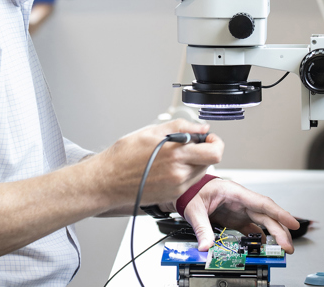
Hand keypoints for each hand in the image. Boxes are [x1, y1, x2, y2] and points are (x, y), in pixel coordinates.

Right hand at [94, 119, 223, 208]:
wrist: (108, 180)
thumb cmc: (124, 155)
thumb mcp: (153, 131)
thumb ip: (182, 127)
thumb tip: (202, 128)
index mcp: (176, 155)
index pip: (215, 152)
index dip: (215, 141)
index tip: (207, 137)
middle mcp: (180, 174)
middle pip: (211, 162)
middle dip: (207, 150)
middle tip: (197, 144)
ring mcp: (177, 187)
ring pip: (201, 172)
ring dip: (197, 161)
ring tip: (177, 154)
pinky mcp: (172, 196)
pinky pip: (190, 181)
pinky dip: (186, 171)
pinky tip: (171, 165)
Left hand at [179, 178, 299, 252]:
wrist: (187, 191)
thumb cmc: (193, 192)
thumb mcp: (195, 209)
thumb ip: (202, 228)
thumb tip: (206, 246)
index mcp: (235, 193)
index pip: (262, 202)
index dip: (280, 213)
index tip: (293, 223)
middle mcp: (242, 200)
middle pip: (267, 214)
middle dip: (280, 230)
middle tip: (288, 247)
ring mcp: (241, 209)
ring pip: (264, 220)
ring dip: (275, 233)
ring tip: (283, 248)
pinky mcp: (237, 217)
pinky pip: (254, 227)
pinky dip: (261, 236)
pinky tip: (266, 246)